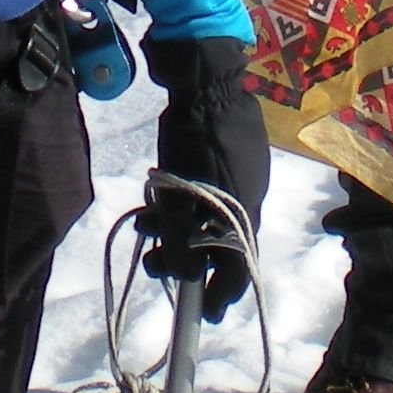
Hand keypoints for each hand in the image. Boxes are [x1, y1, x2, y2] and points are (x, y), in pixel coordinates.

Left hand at [140, 35, 269, 312]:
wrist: (207, 78)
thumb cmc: (192, 137)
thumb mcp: (177, 195)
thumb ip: (179, 238)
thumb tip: (186, 276)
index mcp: (242, 211)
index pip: (239, 267)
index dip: (221, 294)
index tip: (202, 313)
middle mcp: (249, 199)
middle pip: (222, 245)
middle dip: (186, 261)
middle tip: (155, 265)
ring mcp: (243, 176)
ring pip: (212, 219)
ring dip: (178, 231)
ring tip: (144, 226)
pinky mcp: (232, 158)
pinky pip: (211, 195)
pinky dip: (187, 206)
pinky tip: (157, 200)